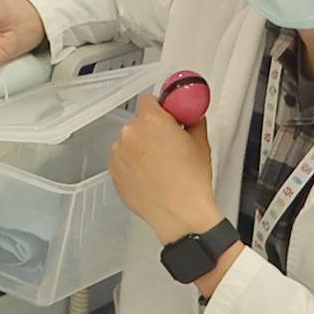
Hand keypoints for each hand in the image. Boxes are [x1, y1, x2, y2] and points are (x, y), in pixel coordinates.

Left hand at [108, 94, 222, 242]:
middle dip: (152, 130)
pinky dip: (132, 164)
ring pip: (129, 141)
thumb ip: (193, 120)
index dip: (161, 109)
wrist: (179, 213)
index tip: (168, 117)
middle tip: (169, 146)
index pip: (149, 100)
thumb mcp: (201, 143)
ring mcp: (118, 153)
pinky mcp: (113, 171)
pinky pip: (122, 159)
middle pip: (139, 122)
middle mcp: (130, 133)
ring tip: (160, 166)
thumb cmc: (191, 181)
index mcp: (152, 120)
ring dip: (140, 148)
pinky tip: (149, 176)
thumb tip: (190, 114)